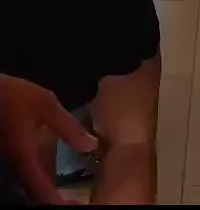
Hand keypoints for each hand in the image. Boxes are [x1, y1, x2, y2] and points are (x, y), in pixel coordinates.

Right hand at [0, 75, 96, 204]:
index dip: (59, 203)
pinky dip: (43, 177)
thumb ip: (67, 126)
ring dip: (48, 190)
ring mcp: (12, 163)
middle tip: (76, 201)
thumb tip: (91, 146)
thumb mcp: (45, 104)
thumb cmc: (13, 98)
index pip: (43, 192)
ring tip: (71, 190)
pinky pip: (28, 174)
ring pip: (31, 185)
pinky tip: (55, 169)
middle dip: (55, 200)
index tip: (77, 206)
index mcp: (26, 159)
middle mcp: (17, 167)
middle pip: (36, 194)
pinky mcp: (12, 155)